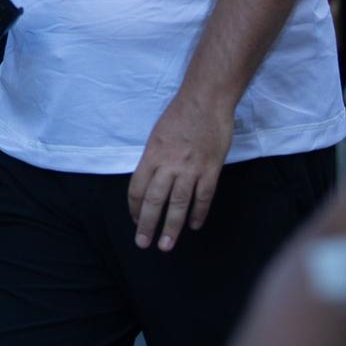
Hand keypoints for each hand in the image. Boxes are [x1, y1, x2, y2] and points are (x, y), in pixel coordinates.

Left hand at [126, 91, 234, 252]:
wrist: (206, 100)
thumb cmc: (179, 114)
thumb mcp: (157, 135)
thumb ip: (153, 159)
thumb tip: (149, 182)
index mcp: (152, 155)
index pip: (137, 188)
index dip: (135, 208)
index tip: (135, 221)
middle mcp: (169, 164)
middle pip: (154, 200)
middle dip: (147, 225)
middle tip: (143, 243)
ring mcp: (191, 168)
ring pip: (178, 204)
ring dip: (172, 227)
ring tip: (166, 245)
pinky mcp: (211, 169)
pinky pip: (203, 197)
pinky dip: (198, 213)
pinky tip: (194, 226)